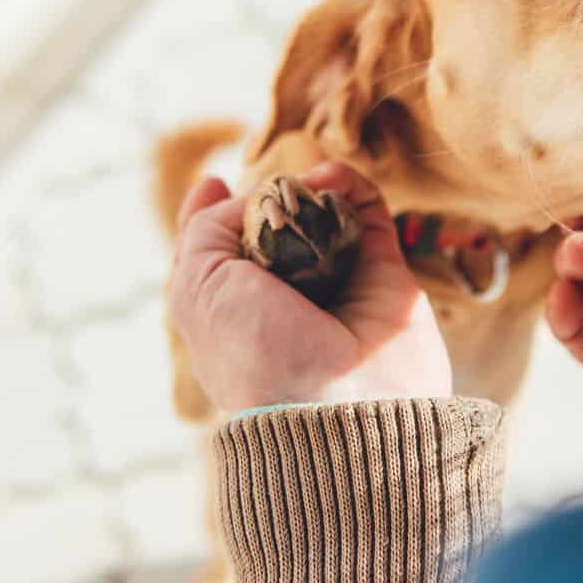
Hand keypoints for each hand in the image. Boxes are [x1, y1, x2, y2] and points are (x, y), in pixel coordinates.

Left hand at [169, 163, 451, 413]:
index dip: (212, 213)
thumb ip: (204, 230)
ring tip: (309, 181)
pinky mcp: (384, 274)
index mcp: (232, 311)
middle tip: (272, 190)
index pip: (219, 254)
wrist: (341, 403)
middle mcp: (282, 298)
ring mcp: (336, 285)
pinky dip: (351, 187)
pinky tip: (332, 179)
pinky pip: (368, 214)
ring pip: (322, 214)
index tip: (213, 182)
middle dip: (269, 196)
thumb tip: (252, 196)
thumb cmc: (258, 350)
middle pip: (272, 227)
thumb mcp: (197, 288)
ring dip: (312, 185)